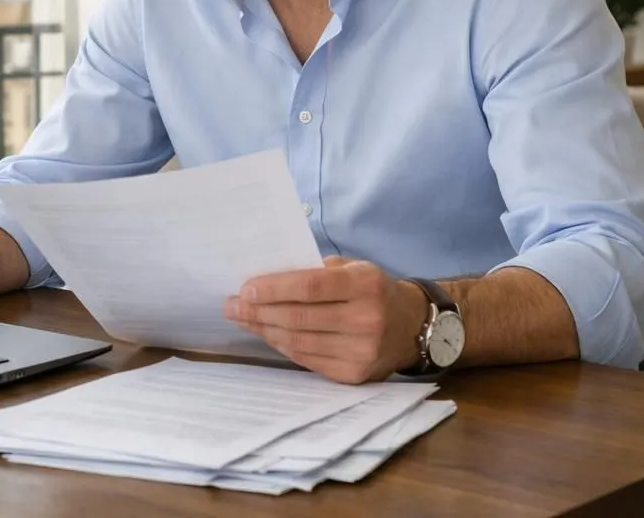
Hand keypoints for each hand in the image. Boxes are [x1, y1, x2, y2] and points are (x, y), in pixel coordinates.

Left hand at [223, 256, 428, 383]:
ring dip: (264, 330)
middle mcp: (366, 320)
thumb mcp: (354, 268)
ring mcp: (361, 351)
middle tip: (231, 305)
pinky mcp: (354, 375)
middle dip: (258, 311)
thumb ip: (316, 270)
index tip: (245, 288)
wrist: (412, 327)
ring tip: (243, 318)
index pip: (310, 286)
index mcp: (365, 285)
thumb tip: (266, 278)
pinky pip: (307, 360)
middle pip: (299, 317)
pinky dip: (282, 346)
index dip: (274, 288)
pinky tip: (267, 334)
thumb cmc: (373, 290)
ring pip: (298, 342)